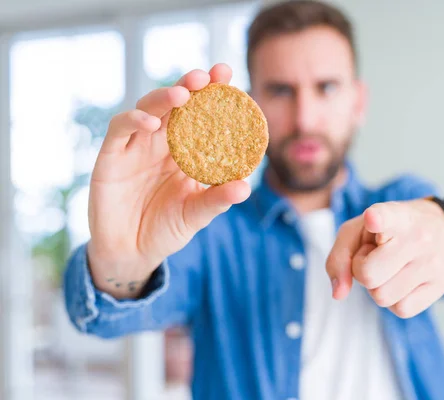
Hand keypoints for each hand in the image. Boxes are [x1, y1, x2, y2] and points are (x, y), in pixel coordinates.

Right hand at [87, 64, 249, 298]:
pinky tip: (151, 124)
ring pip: (147, 108)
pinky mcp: (111, 156)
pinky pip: (120, 130)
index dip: (213, 93)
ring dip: (164, 98)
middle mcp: (161, 142)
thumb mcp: (196, 213)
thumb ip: (217, 199)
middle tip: (208, 77)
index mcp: (185, 150)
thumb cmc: (166, 228)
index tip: (228, 74)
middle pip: (175, 103)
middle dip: (190, 85)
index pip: (200, 114)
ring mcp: (135, 146)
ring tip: (183, 95)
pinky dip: (134, 121)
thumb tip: (245, 187)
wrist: (131, 252)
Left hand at [325, 200, 443, 317]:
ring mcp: (432, 262)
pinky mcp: (441, 285)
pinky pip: (401, 310)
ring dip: (378, 287)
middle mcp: (417, 236)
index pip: (386, 216)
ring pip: (382, 297)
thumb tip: (339, 294)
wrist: (438, 229)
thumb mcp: (357, 231)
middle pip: (368, 275)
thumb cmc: (386, 232)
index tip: (372, 218)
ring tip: (390, 267)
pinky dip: (395, 300)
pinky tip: (402, 280)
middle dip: (362, 271)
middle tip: (374, 256)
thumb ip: (339, 258)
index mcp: (394, 215)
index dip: (377, 218)